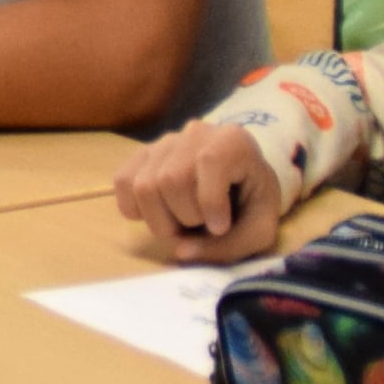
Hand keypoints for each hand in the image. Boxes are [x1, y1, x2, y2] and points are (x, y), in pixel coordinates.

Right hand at [115, 118, 287, 260]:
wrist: (243, 178)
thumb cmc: (253, 203)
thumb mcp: (260, 229)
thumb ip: (230, 245)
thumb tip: (180, 250)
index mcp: (233, 142)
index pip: (209, 163)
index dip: (210, 202)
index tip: (220, 227)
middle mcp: (195, 133)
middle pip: (170, 180)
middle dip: (184, 218)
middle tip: (200, 229)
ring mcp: (164, 142)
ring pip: (143, 185)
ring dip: (159, 219)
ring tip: (180, 223)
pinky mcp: (144, 154)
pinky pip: (123, 181)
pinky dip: (133, 207)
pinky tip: (156, 213)